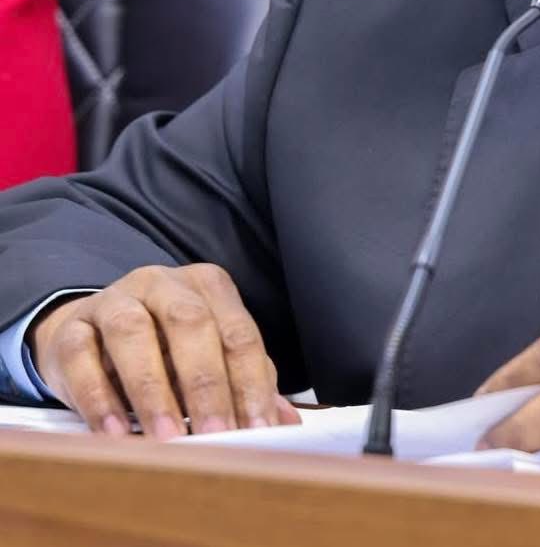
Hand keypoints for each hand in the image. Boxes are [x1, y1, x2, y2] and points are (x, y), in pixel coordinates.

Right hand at [28, 264, 301, 438]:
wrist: (89, 335)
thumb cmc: (164, 349)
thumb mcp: (208, 357)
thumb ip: (246, 383)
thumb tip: (285, 422)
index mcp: (208, 287)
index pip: (238, 333)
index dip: (250, 383)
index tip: (258, 430)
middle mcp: (163, 284)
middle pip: (191, 325)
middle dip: (207, 384)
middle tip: (216, 435)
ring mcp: (113, 299)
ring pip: (133, 334)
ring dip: (152, 390)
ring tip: (167, 437)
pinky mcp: (71, 327)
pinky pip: (81, 356)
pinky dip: (97, 397)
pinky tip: (114, 432)